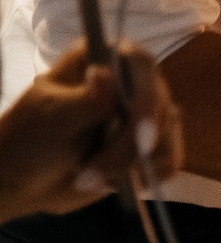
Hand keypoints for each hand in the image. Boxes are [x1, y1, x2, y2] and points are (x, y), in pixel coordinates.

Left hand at [0, 44, 183, 221]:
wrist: (26, 179)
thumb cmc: (29, 140)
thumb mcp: (52, 118)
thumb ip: (84, 100)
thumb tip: (107, 74)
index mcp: (98, 61)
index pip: (141, 64)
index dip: (147, 96)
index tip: (139, 134)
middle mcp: (128, 83)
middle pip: (159, 107)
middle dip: (130, 147)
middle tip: (94, 170)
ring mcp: (141, 115)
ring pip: (166, 138)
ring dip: (131, 166)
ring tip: (91, 178)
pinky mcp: (151, 147)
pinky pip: (171, 160)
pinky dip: (148, 177)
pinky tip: (115, 182)